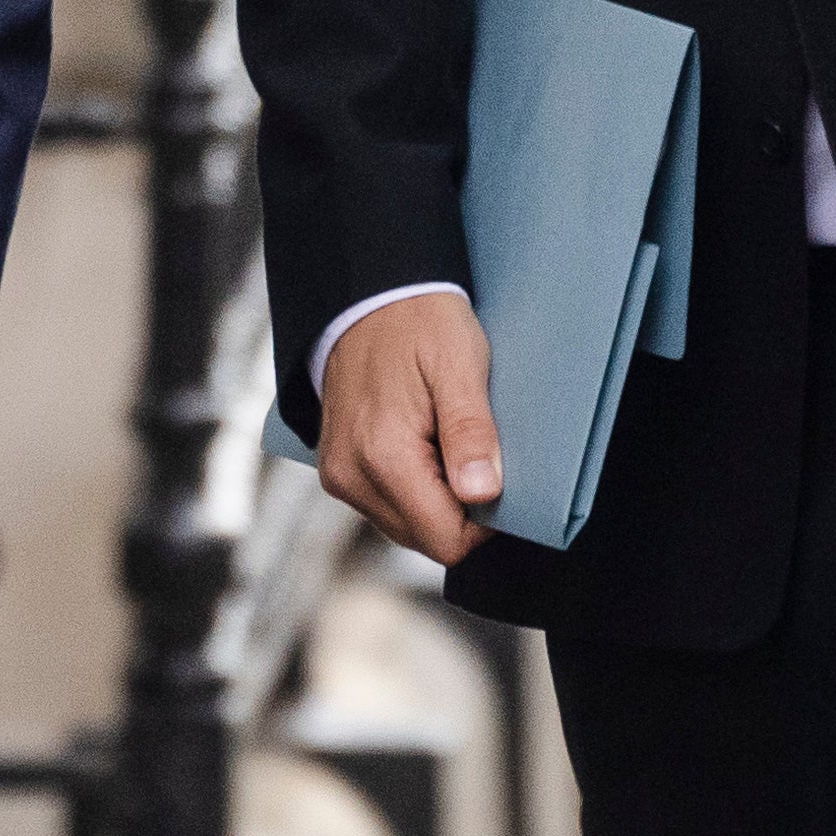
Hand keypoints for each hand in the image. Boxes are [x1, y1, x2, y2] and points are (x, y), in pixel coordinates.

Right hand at [313, 285, 505, 567]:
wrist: (366, 295)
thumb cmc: (419, 322)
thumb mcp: (460, 366)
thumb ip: (470, 433)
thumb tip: (483, 494)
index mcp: (383, 456)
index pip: (445, 539)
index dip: (485, 522)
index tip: (497, 477)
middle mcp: (351, 476)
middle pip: (426, 539)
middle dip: (460, 508)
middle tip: (473, 452)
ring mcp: (339, 476)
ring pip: (407, 527)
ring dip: (437, 499)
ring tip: (445, 440)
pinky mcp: (337, 471)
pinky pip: (387, 506)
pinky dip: (414, 488)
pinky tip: (424, 444)